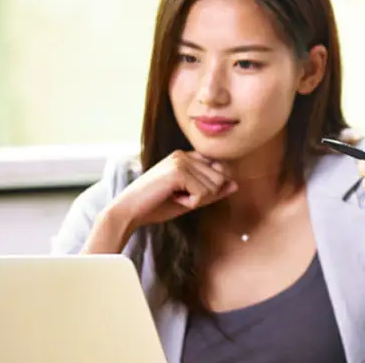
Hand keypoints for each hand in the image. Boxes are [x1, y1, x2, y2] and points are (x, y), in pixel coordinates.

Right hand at [110, 150, 237, 231]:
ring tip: (174, 197)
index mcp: (186, 156)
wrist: (129, 211)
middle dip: (203, 195)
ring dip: (196, 200)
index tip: (186, 195)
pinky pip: (203, 193)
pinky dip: (191, 203)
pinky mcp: (178, 171)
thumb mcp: (189, 198)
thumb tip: (236, 185)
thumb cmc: (156, 206)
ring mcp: (181, 160)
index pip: (218, 170)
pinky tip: (172, 199)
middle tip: (178, 197)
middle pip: (220, 179)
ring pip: (214, 186)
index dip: (210, 188)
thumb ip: (212, 192)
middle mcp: (184, 154)